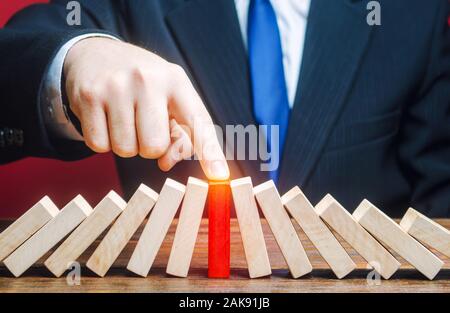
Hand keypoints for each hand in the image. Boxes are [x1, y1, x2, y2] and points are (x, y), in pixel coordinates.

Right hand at [64, 38, 228, 179]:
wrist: (97, 54)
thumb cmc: (142, 84)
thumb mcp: (169, 98)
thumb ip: (180, 133)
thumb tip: (166, 163)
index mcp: (176, 81)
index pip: (197, 123)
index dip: (210, 153)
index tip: (220, 176)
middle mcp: (148, 80)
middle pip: (154, 148)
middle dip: (149, 147)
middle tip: (143, 126)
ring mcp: (116, 87)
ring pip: (126, 150)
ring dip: (126, 144)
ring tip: (124, 119)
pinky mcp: (89, 96)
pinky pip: (98, 146)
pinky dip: (103, 142)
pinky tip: (104, 119)